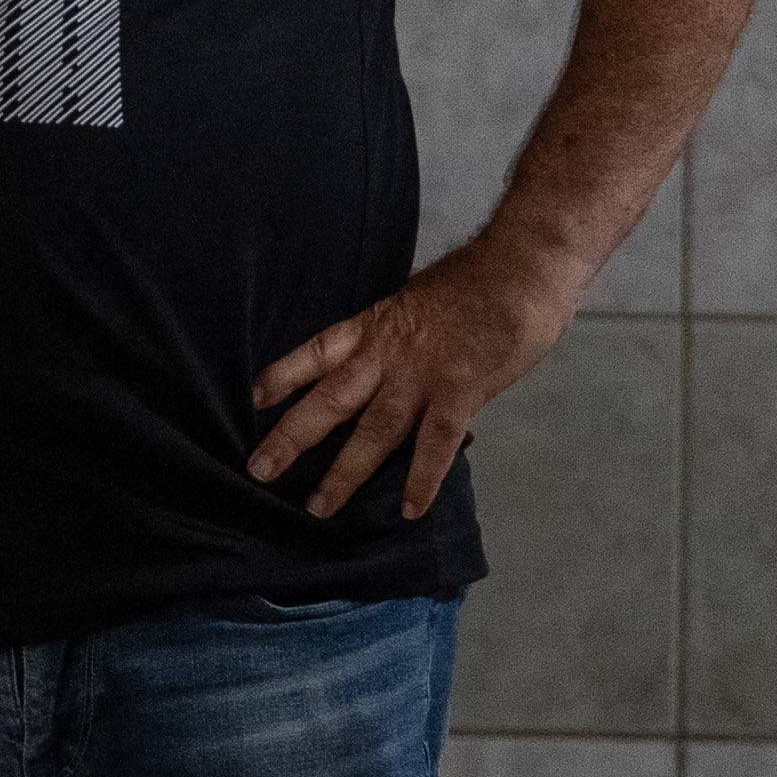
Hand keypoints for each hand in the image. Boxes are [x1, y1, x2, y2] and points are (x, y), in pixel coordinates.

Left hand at [249, 239, 573, 521]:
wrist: (521, 266)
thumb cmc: (478, 279)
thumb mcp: (420, 297)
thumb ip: (399, 330)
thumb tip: (388, 347)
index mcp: (377, 326)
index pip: (317, 351)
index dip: (284, 375)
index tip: (255, 399)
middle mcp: (388, 353)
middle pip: (329, 400)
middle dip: (291, 437)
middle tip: (259, 470)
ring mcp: (422, 375)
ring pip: (372, 431)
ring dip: (344, 472)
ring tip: (318, 506)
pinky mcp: (460, 390)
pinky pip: (435, 444)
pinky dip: (421, 479)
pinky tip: (409, 510)